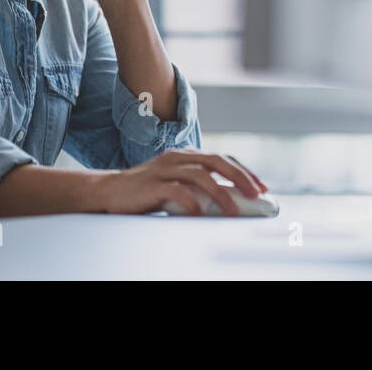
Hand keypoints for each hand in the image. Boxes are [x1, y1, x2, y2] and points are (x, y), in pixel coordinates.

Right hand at [91, 149, 269, 215]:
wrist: (110, 191)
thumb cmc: (146, 191)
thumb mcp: (175, 183)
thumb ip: (197, 186)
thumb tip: (230, 200)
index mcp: (185, 155)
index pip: (222, 157)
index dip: (244, 171)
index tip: (261, 188)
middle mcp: (177, 157)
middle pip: (216, 160)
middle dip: (239, 177)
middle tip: (256, 195)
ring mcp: (164, 169)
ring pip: (200, 175)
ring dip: (220, 193)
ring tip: (233, 211)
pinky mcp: (152, 183)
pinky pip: (177, 191)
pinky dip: (192, 203)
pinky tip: (200, 215)